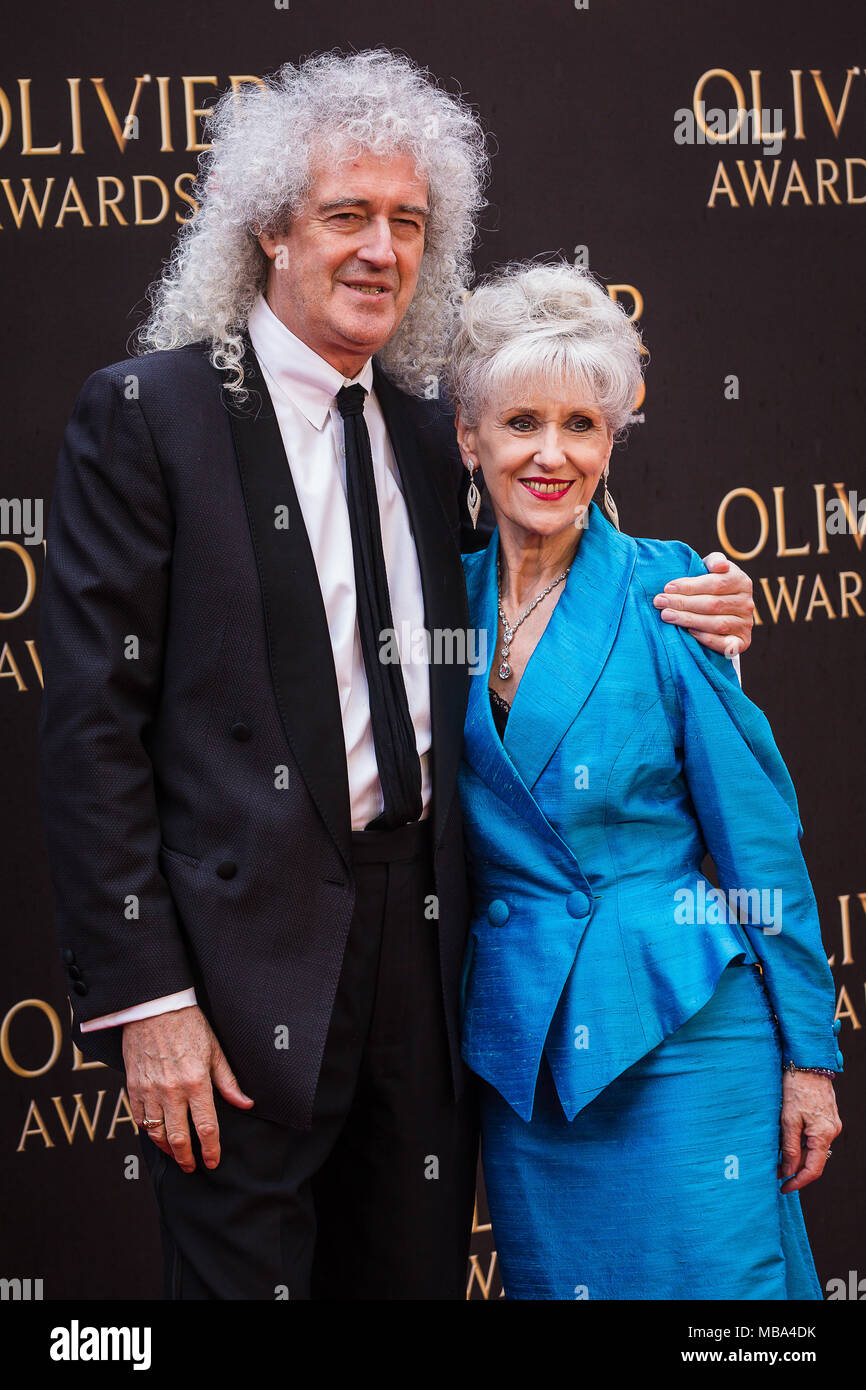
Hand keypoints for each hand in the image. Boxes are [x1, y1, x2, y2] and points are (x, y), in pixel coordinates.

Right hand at [124, 1006, 253, 1171]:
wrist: (154, 1007)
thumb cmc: (189, 1025)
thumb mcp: (215, 1050)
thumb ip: (228, 1081)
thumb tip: (245, 1103)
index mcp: (197, 1082)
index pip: (206, 1127)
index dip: (210, 1149)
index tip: (212, 1161)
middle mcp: (172, 1090)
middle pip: (179, 1138)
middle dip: (187, 1158)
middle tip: (193, 1167)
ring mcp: (150, 1090)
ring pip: (157, 1133)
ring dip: (167, 1149)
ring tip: (176, 1155)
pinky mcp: (134, 1086)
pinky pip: (139, 1119)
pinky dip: (149, 1132)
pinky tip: (157, 1135)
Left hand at [653, 554, 753, 656]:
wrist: (720, 613)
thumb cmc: (709, 586)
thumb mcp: (711, 569)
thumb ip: (714, 561)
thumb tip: (720, 566)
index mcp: (741, 581)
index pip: (715, 583)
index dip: (690, 586)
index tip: (667, 588)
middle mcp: (747, 603)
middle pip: (713, 604)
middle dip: (683, 603)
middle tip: (660, 602)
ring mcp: (746, 624)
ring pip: (717, 624)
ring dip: (689, 620)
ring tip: (666, 616)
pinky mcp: (742, 643)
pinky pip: (724, 644)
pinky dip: (706, 639)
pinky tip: (688, 632)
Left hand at [778, 1071, 840, 1193]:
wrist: (808, 1063)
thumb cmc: (796, 1087)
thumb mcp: (788, 1119)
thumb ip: (789, 1147)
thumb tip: (788, 1170)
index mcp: (823, 1134)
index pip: (813, 1170)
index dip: (798, 1182)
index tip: (783, 1188)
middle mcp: (831, 1132)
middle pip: (814, 1160)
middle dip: (795, 1170)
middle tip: (775, 1173)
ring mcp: (830, 1124)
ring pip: (814, 1149)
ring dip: (797, 1156)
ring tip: (777, 1158)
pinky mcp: (826, 1117)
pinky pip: (815, 1137)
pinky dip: (802, 1143)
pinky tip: (787, 1141)